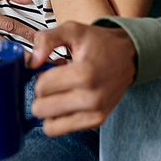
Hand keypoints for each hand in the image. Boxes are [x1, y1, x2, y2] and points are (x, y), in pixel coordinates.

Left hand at [29, 21, 136, 135]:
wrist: (128, 55)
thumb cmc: (99, 43)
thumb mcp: (72, 30)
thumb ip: (46, 39)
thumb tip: (31, 61)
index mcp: (84, 73)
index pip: (41, 86)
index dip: (39, 75)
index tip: (50, 67)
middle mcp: (91, 98)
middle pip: (41, 108)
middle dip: (41, 93)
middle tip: (53, 80)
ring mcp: (95, 113)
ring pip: (49, 125)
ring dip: (49, 108)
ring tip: (62, 90)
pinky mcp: (97, 121)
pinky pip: (62, 129)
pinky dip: (59, 117)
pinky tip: (68, 100)